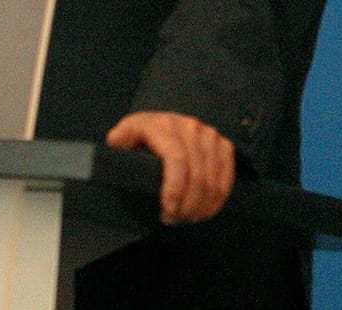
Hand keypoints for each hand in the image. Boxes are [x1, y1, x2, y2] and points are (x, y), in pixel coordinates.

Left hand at [106, 110, 235, 223]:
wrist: (164, 122)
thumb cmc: (143, 133)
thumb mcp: (126, 133)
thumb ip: (119, 139)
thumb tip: (116, 141)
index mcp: (164, 126)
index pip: (177, 161)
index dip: (175, 190)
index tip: (168, 211)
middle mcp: (190, 128)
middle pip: (197, 176)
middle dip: (186, 206)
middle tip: (173, 220)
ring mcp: (210, 136)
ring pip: (213, 182)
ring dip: (201, 207)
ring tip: (185, 218)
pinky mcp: (224, 146)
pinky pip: (226, 180)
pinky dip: (215, 201)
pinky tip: (201, 211)